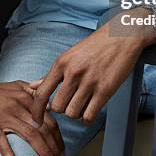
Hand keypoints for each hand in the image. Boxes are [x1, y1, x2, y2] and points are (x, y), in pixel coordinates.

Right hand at [0, 79, 64, 155]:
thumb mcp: (18, 85)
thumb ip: (35, 92)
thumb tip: (51, 103)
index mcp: (28, 98)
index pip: (49, 119)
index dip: (58, 136)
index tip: (62, 150)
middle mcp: (20, 107)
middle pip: (43, 129)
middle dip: (54, 147)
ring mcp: (6, 117)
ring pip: (30, 135)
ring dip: (43, 152)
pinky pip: (1, 141)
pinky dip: (8, 153)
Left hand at [30, 13, 152, 126]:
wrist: (122, 35)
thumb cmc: (97, 44)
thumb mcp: (70, 54)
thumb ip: (52, 73)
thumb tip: (33, 85)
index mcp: (62, 63)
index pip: (41, 94)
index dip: (36, 111)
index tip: (37, 120)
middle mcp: (73, 72)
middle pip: (57, 107)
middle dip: (63, 109)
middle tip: (71, 103)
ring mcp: (90, 82)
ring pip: (72, 113)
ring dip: (76, 113)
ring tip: (83, 104)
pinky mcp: (105, 90)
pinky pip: (89, 115)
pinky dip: (88, 117)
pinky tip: (91, 109)